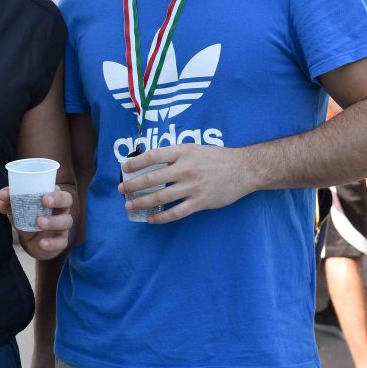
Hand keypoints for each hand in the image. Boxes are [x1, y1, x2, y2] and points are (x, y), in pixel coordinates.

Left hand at [0, 185, 73, 259]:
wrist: (32, 243)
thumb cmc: (28, 218)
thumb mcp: (18, 210)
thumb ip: (9, 202)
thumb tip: (1, 198)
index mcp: (52, 197)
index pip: (57, 189)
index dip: (52, 190)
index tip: (42, 194)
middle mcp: (61, 209)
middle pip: (67, 200)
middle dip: (58, 199)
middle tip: (45, 201)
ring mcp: (62, 226)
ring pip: (66, 221)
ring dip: (53, 221)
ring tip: (39, 222)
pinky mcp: (61, 241)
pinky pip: (61, 242)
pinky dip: (52, 243)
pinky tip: (42, 243)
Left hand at [119, 145, 250, 223]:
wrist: (244, 169)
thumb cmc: (218, 157)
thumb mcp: (195, 148)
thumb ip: (176, 154)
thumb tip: (152, 162)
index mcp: (183, 152)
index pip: (153, 156)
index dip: (136, 162)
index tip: (124, 168)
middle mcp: (186, 168)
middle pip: (152, 178)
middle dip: (133, 185)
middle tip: (122, 190)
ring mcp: (193, 186)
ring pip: (161, 196)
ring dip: (142, 202)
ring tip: (130, 206)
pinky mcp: (200, 202)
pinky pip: (176, 212)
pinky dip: (161, 217)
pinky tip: (152, 219)